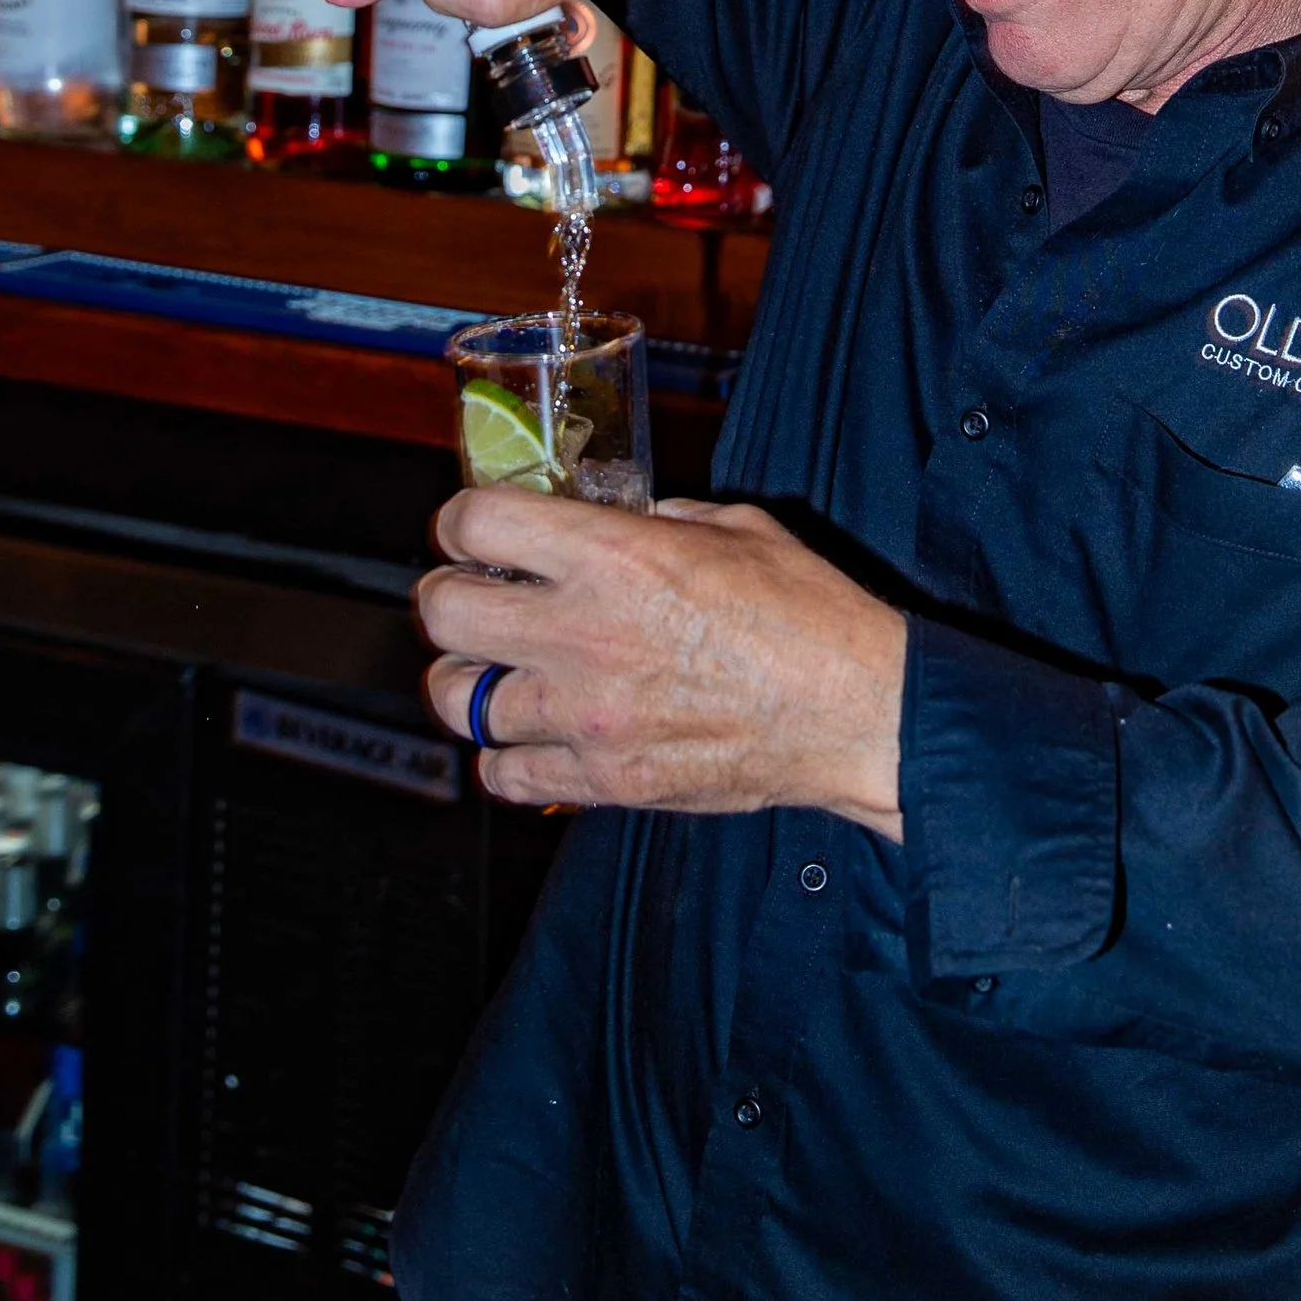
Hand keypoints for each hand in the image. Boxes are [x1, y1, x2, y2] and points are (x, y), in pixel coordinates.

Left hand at [418, 490, 906, 838]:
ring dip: (471, 681)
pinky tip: (532, 738)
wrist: (857, 714)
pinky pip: (503, 776)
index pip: (477, 522)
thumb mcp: (738, 528)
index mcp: (614, 555)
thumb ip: (663, 519)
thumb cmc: (811, 616)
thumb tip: (625, 521)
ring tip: (497, 672)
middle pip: (443, 612)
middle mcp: (582, 632)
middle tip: (469, 597)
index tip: (470, 531)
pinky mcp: (602, 781)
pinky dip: (506, 757)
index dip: (462, 521)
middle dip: (447, 597)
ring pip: (458, 701)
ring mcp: (585, 715)